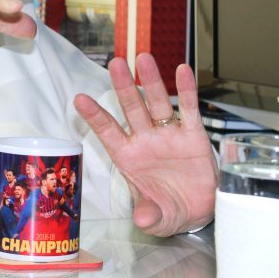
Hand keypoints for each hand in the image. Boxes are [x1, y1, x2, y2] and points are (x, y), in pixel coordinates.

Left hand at [73, 54, 216, 236]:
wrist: (199, 211)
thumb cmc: (168, 209)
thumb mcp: (157, 218)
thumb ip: (148, 215)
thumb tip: (141, 219)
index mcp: (128, 156)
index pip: (108, 131)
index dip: (95, 116)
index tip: (79, 98)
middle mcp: (145, 140)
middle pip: (131, 108)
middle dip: (123, 86)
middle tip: (114, 63)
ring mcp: (168, 135)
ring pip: (157, 103)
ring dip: (151, 81)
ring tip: (143, 58)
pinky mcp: (193, 136)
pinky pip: (188, 110)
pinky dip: (186, 91)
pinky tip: (182, 71)